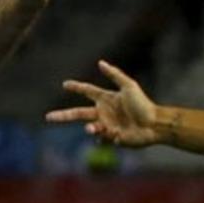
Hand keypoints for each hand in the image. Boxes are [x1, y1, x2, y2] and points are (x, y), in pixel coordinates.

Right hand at [47, 60, 162, 146]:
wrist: (155, 124)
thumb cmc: (143, 104)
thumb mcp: (129, 86)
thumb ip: (114, 74)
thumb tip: (100, 62)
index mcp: (105, 99)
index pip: (87, 91)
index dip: (76, 87)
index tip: (65, 84)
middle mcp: (103, 112)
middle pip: (78, 113)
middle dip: (63, 116)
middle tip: (48, 117)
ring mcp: (107, 126)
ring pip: (90, 128)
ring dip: (90, 128)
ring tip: (93, 129)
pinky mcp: (112, 138)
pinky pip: (103, 139)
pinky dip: (108, 137)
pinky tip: (118, 135)